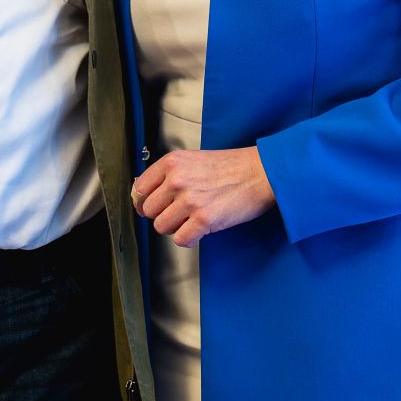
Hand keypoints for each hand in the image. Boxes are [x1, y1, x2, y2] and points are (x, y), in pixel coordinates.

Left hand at [132, 146, 275, 247]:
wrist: (261, 173)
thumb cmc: (232, 167)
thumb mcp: (194, 160)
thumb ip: (170, 174)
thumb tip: (146, 193)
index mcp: (172, 163)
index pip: (139, 188)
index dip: (143, 201)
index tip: (149, 207)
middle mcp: (177, 180)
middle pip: (148, 210)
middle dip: (162, 215)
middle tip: (178, 213)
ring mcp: (190, 200)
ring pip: (161, 227)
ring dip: (175, 228)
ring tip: (191, 220)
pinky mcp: (204, 220)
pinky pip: (180, 240)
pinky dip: (189, 238)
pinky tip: (200, 230)